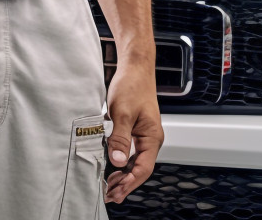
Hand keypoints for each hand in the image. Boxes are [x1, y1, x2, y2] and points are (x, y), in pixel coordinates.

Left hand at [104, 61, 162, 203]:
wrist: (134, 67)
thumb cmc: (132, 85)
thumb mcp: (122, 112)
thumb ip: (120, 138)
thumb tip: (117, 161)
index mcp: (152, 137)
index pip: (143, 169)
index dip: (129, 183)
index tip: (115, 191)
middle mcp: (150, 138)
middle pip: (140, 169)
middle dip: (125, 183)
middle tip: (109, 194)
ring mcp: (143, 134)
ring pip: (134, 161)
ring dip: (122, 174)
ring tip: (109, 186)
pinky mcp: (135, 129)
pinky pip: (129, 151)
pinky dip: (121, 162)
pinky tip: (111, 167)